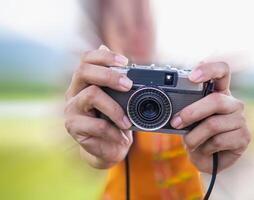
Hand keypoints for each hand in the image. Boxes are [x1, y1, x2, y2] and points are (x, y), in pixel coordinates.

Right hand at [64, 45, 132, 168]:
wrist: (110, 148)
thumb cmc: (115, 121)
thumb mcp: (121, 101)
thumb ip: (118, 83)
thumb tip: (120, 60)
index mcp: (85, 82)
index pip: (86, 59)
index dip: (104, 56)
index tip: (125, 62)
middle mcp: (74, 92)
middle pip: (83, 71)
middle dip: (109, 75)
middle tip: (128, 85)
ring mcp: (71, 109)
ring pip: (91, 95)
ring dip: (115, 108)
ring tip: (127, 121)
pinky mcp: (73, 127)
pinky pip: (96, 124)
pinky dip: (114, 131)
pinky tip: (121, 136)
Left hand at [170, 62, 250, 172]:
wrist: (208, 159)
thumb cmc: (197, 134)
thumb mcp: (187, 120)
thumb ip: (183, 110)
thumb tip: (169, 110)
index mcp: (219, 92)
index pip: (222, 71)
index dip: (209, 69)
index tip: (192, 77)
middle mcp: (232, 103)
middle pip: (216, 100)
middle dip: (192, 112)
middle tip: (176, 123)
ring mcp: (240, 119)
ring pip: (213, 124)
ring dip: (194, 137)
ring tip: (190, 143)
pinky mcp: (244, 137)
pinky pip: (218, 141)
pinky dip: (205, 148)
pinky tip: (205, 150)